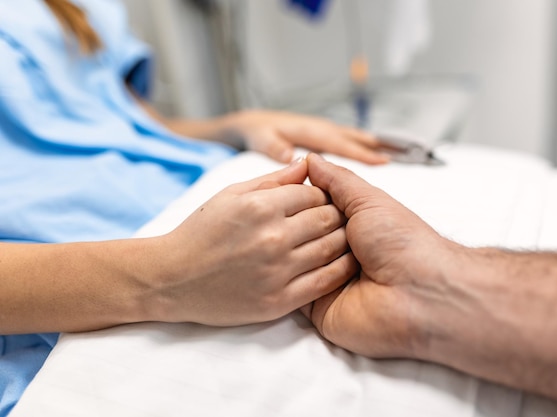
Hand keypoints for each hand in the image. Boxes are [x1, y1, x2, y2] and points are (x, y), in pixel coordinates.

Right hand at [150, 158, 357, 325]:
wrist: (172, 280)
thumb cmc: (200, 232)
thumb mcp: (231, 194)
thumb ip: (272, 180)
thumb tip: (308, 164)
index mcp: (260, 206)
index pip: (314, 192)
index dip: (323, 194)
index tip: (323, 199)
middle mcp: (272, 237)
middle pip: (327, 218)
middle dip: (337, 215)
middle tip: (338, 218)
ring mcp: (277, 271)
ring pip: (332, 248)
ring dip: (343, 240)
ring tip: (344, 237)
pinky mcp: (278, 301)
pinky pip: (324, 281)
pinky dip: (341, 269)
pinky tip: (343, 262)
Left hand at [222, 110, 388, 164]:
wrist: (252, 123)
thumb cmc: (257, 132)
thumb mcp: (261, 139)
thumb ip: (274, 147)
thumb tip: (290, 156)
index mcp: (309, 131)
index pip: (339, 144)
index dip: (361, 153)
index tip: (382, 161)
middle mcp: (320, 128)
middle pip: (353, 137)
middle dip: (376, 146)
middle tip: (400, 155)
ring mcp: (322, 130)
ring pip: (352, 136)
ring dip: (373, 142)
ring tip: (396, 151)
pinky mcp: (322, 134)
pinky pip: (346, 138)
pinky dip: (362, 142)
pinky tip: (372, 149)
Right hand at [302, 154, 457, 358]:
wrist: (419, 292)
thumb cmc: (403, 243)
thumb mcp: (368, 200)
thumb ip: (336, 180)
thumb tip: (311, 159)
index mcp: (351, 225)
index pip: (311, 207)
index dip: (302, 197)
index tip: (289, 186)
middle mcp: (338, 251)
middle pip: (299, 232)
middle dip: (306, 224)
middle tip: (326, 225)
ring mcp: (326, 279)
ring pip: (292, 258)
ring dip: (306, 251)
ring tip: (335, 252)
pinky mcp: (318, 306)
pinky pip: (292, 290)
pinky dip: (295, 278)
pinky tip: (309, 268)